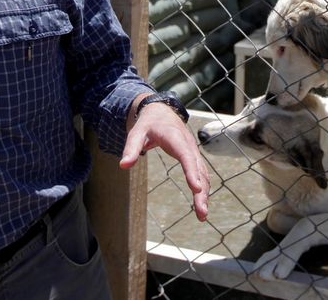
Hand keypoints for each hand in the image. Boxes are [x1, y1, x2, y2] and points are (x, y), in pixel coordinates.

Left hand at [119, 100, 209, 220]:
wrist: (162, 112)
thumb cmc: (148, 123)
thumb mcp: (136, 132)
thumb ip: (131, 148)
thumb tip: (123, 166)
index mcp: (176, 138)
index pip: (186, 156)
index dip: (192, 172)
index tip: (196, 188)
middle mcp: (189, 146)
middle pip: (199, 170)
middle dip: (201, 192)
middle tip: (202, 213)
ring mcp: (193, 152)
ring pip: (203, 174)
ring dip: (204, 194)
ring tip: (202, 216)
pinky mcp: (193, 158)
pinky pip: (201, 174)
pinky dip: (203, 189)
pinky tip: (201, 203)